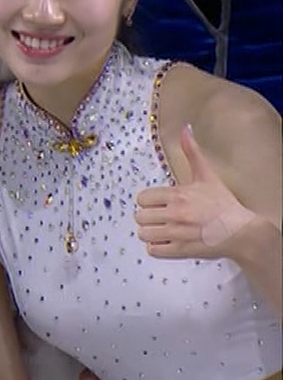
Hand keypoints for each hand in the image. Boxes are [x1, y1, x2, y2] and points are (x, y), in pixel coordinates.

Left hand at [136, 124, 263, 260]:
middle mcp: (174, 214)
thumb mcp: (207, 175)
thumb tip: (185, 129)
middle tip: (161, 217)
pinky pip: (153, 250)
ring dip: (151, 232)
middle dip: (149, 217)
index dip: (149, 202)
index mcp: (178, 195)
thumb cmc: (223, 203)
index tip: (159, 203)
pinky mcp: (180, 250)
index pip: (142, 198)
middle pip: (139, 217)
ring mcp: (177, 233)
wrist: (241, 231)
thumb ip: (192, 153)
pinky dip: (158, 247)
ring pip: (143, 234)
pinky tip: (168, 241)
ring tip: (163, 230)